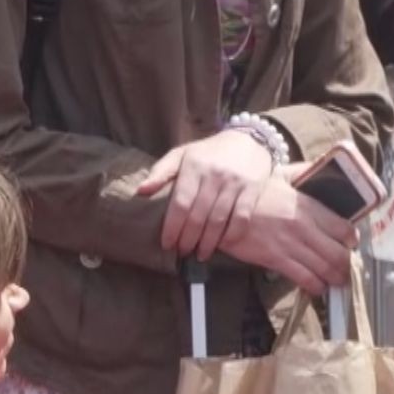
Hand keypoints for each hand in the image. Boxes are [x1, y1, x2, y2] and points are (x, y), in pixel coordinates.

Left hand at [139, 130, 277, 260]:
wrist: (249, 139)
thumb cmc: (210, 152)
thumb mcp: (183, 154)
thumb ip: (161, 172)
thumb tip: (141, 191)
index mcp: (193, 166)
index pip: (180, 204)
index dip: (172, 227)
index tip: (167, 244)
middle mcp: (214, 175)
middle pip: (198, 216)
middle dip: (188, 239)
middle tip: (182, 252)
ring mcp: (235, 183)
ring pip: (218, 220)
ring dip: (208, 242)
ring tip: (200, 255)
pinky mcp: (252, 189)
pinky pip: (241, 218)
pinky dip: (231, 235)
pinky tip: (224, 245)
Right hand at [218, 174, 356, 295]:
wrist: (223, 209)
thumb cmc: (253, 192)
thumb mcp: (281, 175)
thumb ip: (304, 173)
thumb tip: (320, 167)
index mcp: (308, 205)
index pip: (343, 228)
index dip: (352, 240)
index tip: (351, 244)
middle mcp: (304, 226)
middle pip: (338, 253)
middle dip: (346, 265)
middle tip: (346, 268)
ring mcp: (290, 245)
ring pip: (325, 269)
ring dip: (335, 278)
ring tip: (336, 281)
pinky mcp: (276, 260)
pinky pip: (304, 278)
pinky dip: (315, 286)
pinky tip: (317, 286)